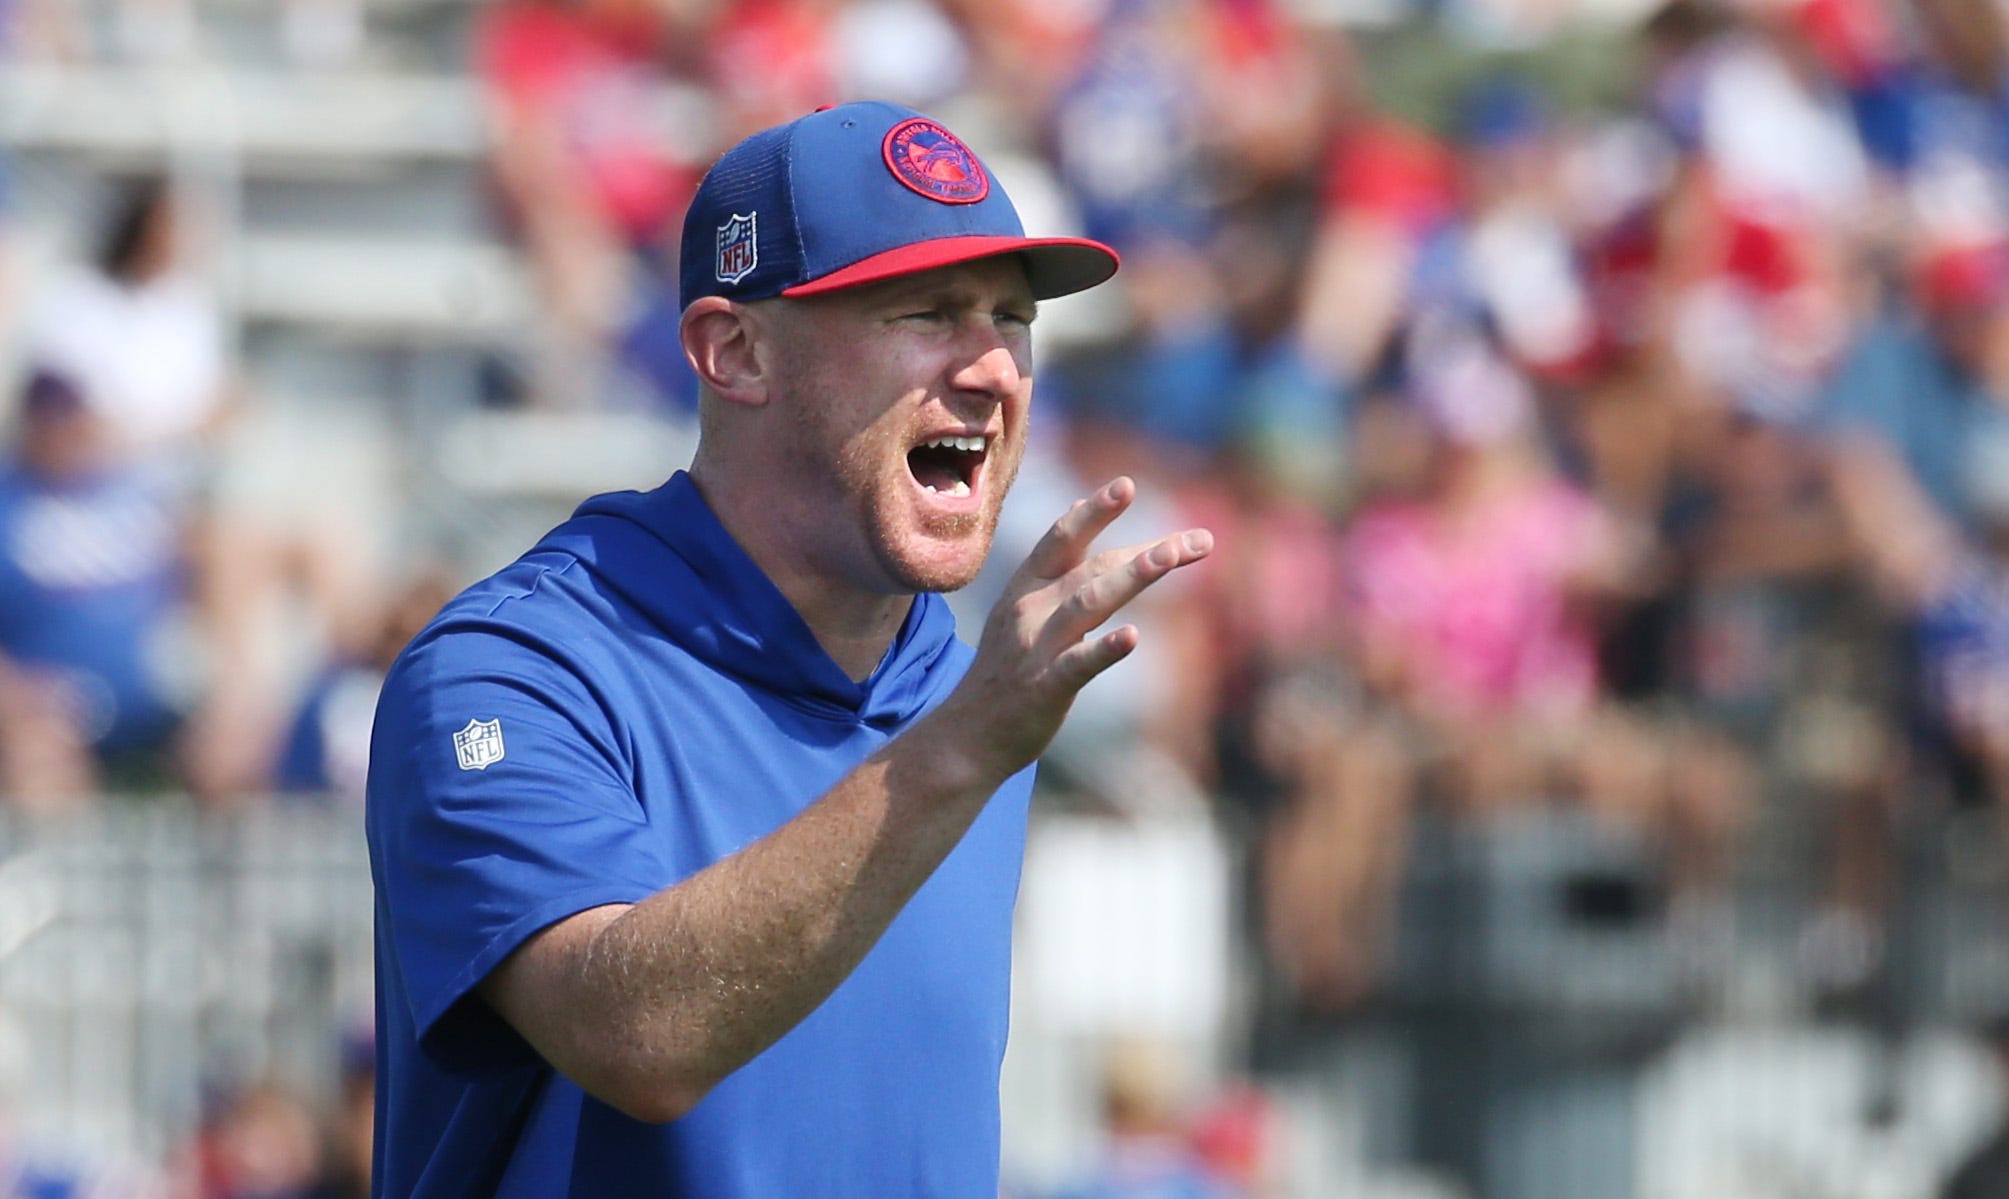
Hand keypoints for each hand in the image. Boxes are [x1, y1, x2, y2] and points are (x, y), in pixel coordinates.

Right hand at [941, 476, 1212, 779]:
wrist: (967, 735)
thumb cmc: (1007, 669)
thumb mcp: (1024, 608)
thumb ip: (1059, 567)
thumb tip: (1085, 514)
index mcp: (1025, 587)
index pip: (1063, 538)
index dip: (1095, 511)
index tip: (1128, 485)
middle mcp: (1030, 609)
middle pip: (1090, 567)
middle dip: (1143, 551)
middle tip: (1193, 541)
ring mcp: (1036, 648)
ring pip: (1088, 604)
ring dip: (1132, 578)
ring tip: (1171, 557)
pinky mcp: (1044, 689)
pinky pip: (1078, 665)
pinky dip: (1104, 649)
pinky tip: (1132, 637)